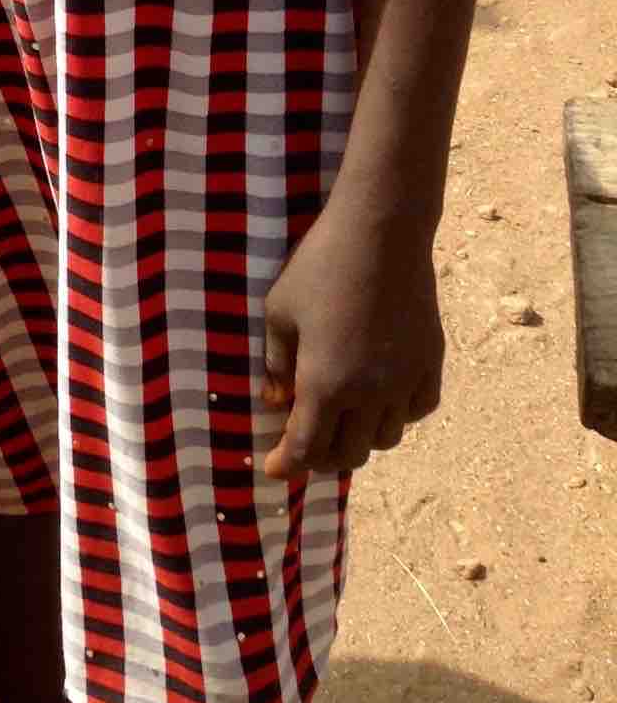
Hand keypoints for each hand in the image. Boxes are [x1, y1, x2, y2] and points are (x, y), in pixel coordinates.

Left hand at [260, 194, 444, 481]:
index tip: (272, 469)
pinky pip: (416, 410)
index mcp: (325, 385)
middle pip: (348, 454)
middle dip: (321, 457)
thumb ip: (276, 364)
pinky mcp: (430, 363)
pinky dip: (396, 415)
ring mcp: (405, 381)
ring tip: (341, 418)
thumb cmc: (320, 266)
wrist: (381, 233)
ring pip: (385, 438)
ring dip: (359, 437)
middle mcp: (370, 395)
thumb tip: (275, 403)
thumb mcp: (280, 312)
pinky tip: (380, 397)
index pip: (306, 448)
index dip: (287, 464)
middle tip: (303, 441)